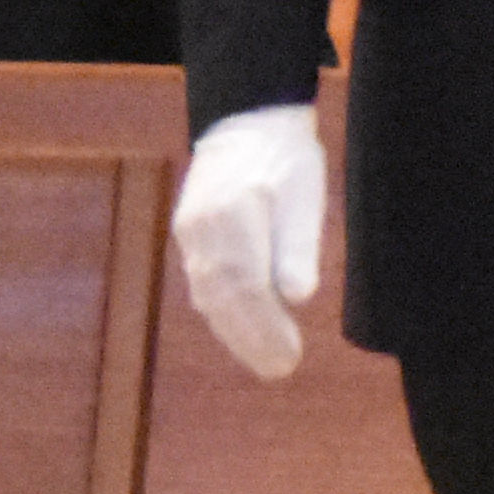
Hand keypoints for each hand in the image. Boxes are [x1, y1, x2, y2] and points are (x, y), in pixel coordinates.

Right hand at [173, 102, 327, 383]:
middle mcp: (202, 228)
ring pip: (208, 295)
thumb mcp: (305, 192)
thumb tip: (298, 296)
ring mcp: (190, 233)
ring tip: (266, 361)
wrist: (246, 123)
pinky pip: (202, 283)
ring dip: (235, 333)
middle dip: (251, 340)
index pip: (248, 286)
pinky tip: (241, 333)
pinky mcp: (189, 235)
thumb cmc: (286, 158)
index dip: (266, 327)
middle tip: (281, 370)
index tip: (290, 357)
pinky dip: (221, 313)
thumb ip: (299, 244)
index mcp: (233, 214)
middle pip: (224, 298)